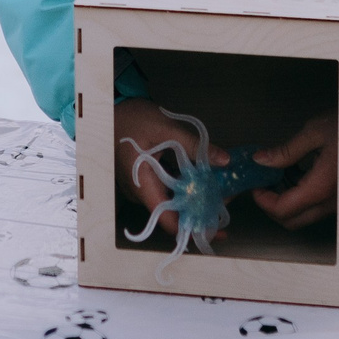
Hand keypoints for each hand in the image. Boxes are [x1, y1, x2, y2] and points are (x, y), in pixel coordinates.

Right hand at [113, 97, 221, 239]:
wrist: (113, 110)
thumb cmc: (134, 119)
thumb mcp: (165, 128)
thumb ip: (194, 146)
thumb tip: (224, 161)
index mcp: (142, 185)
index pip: (167, 220)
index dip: (191, 227)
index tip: (214, 227)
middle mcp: (141, 193)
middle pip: (172, 214)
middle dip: (199, 212)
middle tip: (224, 202)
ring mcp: (143, 188)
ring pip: (171, 203)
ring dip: (195, 199)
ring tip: (220, 192)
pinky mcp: (147, 181)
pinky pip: (167, 191)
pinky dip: (186, 189)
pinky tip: (204, 181)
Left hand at [250, 109, 338, 227]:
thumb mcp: (315, 132)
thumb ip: (286, 151)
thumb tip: (261, 160)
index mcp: (321, 187)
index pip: (283, 210)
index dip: (263, 201)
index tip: (255, 186)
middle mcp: (331, 201)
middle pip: (292, 220)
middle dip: (272, 206)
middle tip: (263, 184)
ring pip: (305, 214)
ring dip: (288, 201)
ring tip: (280, 174)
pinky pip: (318, 205)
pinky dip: (302, 196)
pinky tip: (299, 171)